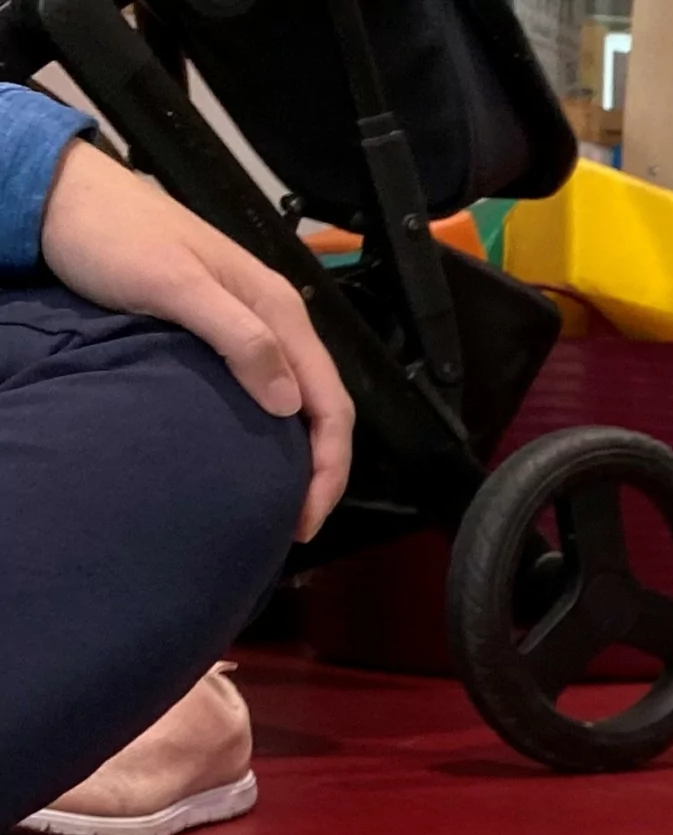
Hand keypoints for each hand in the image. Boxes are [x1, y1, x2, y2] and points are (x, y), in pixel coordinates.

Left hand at [39, 141, 351, 541]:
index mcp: (278, 309)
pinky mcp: (225, 328)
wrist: (68, 196)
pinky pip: (271, 388)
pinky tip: (256, 452)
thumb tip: (288, 405)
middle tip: (298, 525)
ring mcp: (254, 322)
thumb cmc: (114, 238)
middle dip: (323, 469)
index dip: (328, 465)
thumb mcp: (173, 285)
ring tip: (283, 498)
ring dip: (302, 453)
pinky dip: (276, 430)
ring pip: (301, 399)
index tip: (305, 518)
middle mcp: (278, 318)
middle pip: (324, 405)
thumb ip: (237, 337)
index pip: (329, 401)